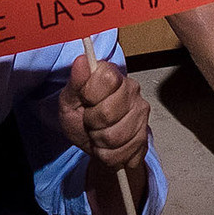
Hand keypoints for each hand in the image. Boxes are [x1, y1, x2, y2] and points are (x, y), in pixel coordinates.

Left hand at [58, 53, 149, 171]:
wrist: (95, 144)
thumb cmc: (81, 119)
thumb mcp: (69, 101)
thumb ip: (75, 82)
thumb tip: (81, 60)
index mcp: (112, 75)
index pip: (106, 79)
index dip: (90, 95)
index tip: (85, 100)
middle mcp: (132, 90)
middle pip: (108, 113)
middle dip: (92, 124)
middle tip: (90, 121)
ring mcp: (140, 113)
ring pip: (115, 136)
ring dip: (99, 141)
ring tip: (98, 134)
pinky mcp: (144, 136)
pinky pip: (122, 152)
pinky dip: (108, 154)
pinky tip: (108, 146)